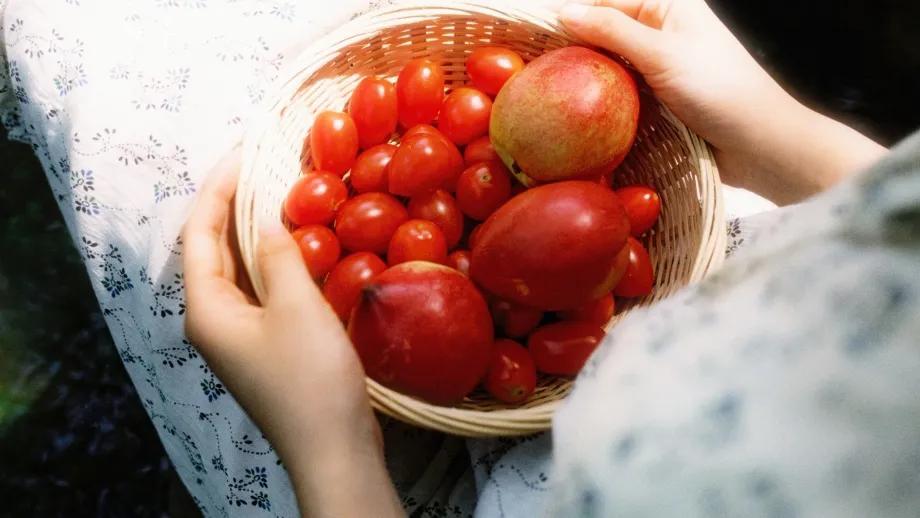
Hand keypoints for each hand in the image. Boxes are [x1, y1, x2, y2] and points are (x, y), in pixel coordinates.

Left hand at [182, 149, 402, 517]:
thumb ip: (278, 256)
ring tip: (281, 192)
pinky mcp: (268, 347)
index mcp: (206, 310)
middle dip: (234, 206)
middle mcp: (214, 321)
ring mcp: (241, 336)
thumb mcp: (296, 306)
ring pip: (240, 269)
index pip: (198, 233)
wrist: (333, 448)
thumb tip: (269, 221)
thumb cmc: (310, 379)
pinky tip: (300, 245)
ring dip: (257, 232)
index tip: (243, 153)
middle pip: (214, 250)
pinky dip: (276, 261)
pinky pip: (264, 290)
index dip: (217, 189)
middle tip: (263, 166)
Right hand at [559, 0, 885, 204]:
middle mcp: (663, 29)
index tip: (529, 34)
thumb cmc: (722, 92)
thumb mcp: (662, 54)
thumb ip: (612, 30)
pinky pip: (620, 91)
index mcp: (669, 5)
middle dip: (573, 47)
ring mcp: (660, 65)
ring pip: (609, 64)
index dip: (568, 15)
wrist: (761, 145)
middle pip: (604, 31)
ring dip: (585, 76)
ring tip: (548, 89)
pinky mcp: (660, 98)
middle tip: (534, 68)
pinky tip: (578, 110)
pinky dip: (601, 98)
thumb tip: (563, 10)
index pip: (605, 0)